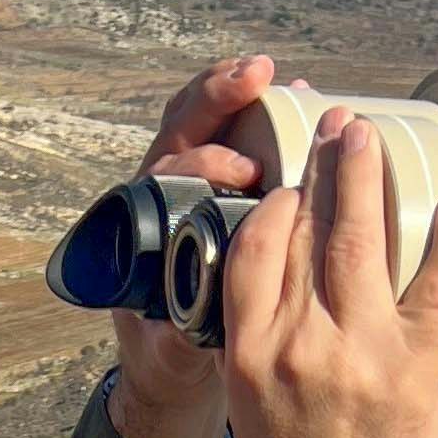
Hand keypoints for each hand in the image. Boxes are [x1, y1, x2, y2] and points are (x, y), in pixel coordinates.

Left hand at [108, 54, 275, 437]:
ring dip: (234, 93)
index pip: (169, 172)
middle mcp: (160, 196)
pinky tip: (292, 93)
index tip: (245, 171)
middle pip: (181, 126)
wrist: (174, 364)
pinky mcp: (216, 188)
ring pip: (202, 121)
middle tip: (256, 76)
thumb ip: (175, 331)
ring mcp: (186, 186)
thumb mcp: (172, 348)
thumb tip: (187, 315)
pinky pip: (230, 136)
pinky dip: (254, 112)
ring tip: (270, 73)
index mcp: (145, 225)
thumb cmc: (170, 355)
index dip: (205, 161)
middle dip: (215, 95)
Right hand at [221, 108, 437, 437]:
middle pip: (311, 229)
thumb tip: (282, 280)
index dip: (279, 201)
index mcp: (250, 348)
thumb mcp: (249, 399)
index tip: (296, 177)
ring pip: (363, 243)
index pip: (257, 246)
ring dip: (371, 179)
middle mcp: (299, 341)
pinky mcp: (414, 371)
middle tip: (340, 126)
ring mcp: (359, 353)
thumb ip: (261, 335)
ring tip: (376, 137)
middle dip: (327, 167)